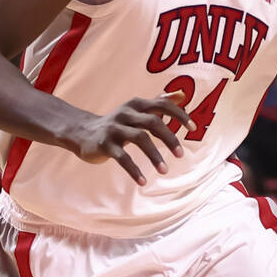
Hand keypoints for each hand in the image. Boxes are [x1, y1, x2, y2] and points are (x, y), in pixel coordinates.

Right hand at [68, 92, 194, 183]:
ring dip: (155, 155)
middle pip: (153, 122)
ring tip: (165, 170)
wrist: (83, 132)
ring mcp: (115, 128)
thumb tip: (182, 94)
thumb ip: (159, 103)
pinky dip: (134, 170)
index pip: (162, 104)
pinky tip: (143, 182)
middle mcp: (126, 113)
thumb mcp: (137, 110)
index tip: (193, 128)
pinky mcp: (105, 144)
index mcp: (137, 104)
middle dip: (169, 138)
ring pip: (140, 139)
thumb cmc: (117, 123)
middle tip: (181, 155)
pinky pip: (122, 157)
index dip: (179, 115)